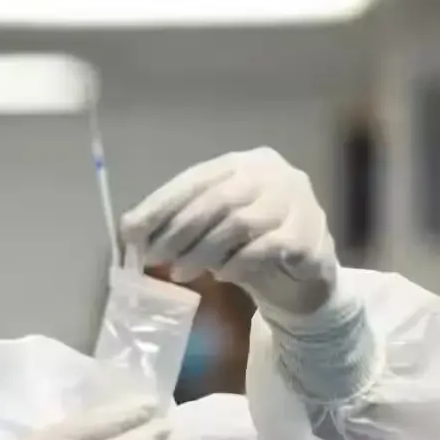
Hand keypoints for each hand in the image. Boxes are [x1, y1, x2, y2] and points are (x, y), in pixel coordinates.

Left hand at [120, 147, 338, 316]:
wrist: (305, 277)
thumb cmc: (250, 246)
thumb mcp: (212, 228)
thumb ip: (180, 222)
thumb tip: (130, 232)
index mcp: (244, 163)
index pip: (195, 179)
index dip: (159, 205)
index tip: (130, 231)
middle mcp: (274, 174)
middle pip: (216, 199)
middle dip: (177, 231)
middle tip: (154, 258)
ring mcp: (298, 202)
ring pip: (239, 222)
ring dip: (202, 252)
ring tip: (180, 273)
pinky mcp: (309, 235)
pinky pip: (266, 248)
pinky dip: (237, 264)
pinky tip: (223, 276)